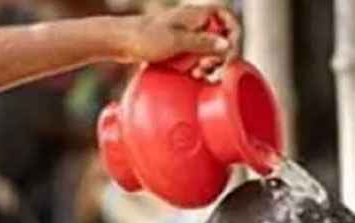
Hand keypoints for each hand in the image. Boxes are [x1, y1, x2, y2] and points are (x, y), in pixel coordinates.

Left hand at [117, 6, 241, 78]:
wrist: (120, 40)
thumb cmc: (145, 37)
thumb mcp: (177, 42)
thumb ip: (204, 43)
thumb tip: (228, 46)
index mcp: (198, 14)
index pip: (228, 18)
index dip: (234, 35)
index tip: (229, 53)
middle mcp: (195, 22)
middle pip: (221, 36)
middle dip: (220, 55)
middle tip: (210, 69)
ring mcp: (186, 34)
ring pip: (209, 48)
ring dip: (209, 63)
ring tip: (201, 75)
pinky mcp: (177, 45)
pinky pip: (196, 55)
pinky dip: (198, 65)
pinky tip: (193, 76)